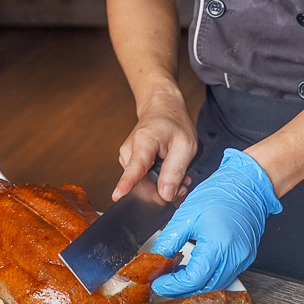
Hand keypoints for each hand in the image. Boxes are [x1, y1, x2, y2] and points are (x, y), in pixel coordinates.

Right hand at [113, 88, 196, 202]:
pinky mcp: (128, 163)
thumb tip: (165, 195)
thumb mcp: (185, 145)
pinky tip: (168, 173)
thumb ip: (175, 171)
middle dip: (163, 191)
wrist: (161, 108)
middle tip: (184, 183)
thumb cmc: (174, 123)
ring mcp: (126, 157)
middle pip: (142, 184)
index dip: (127, 183)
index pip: (135, 167)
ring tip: (178, 174)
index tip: (118, 195)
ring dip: (163, 186)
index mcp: (144, 141)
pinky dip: (158, 182)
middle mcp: (129, 150)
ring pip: (143, 186)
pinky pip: (142, 181)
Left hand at [150, 149, 282, 295]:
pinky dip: (209, 277)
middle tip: (165, 282)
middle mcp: (234, 257)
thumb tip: (158, 258)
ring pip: (216, 285)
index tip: (159, 283)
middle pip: (205, 288)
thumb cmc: (220, 194)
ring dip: (196, 285)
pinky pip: (226, 276)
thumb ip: (169, 240)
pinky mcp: (246, 257)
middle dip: (182, 289)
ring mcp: (243, 259)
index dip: (173, 285)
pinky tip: (196, 268)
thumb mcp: (187, 214)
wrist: (247, 184)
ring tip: (178, 275)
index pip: (193, 279)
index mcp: (218, 245)